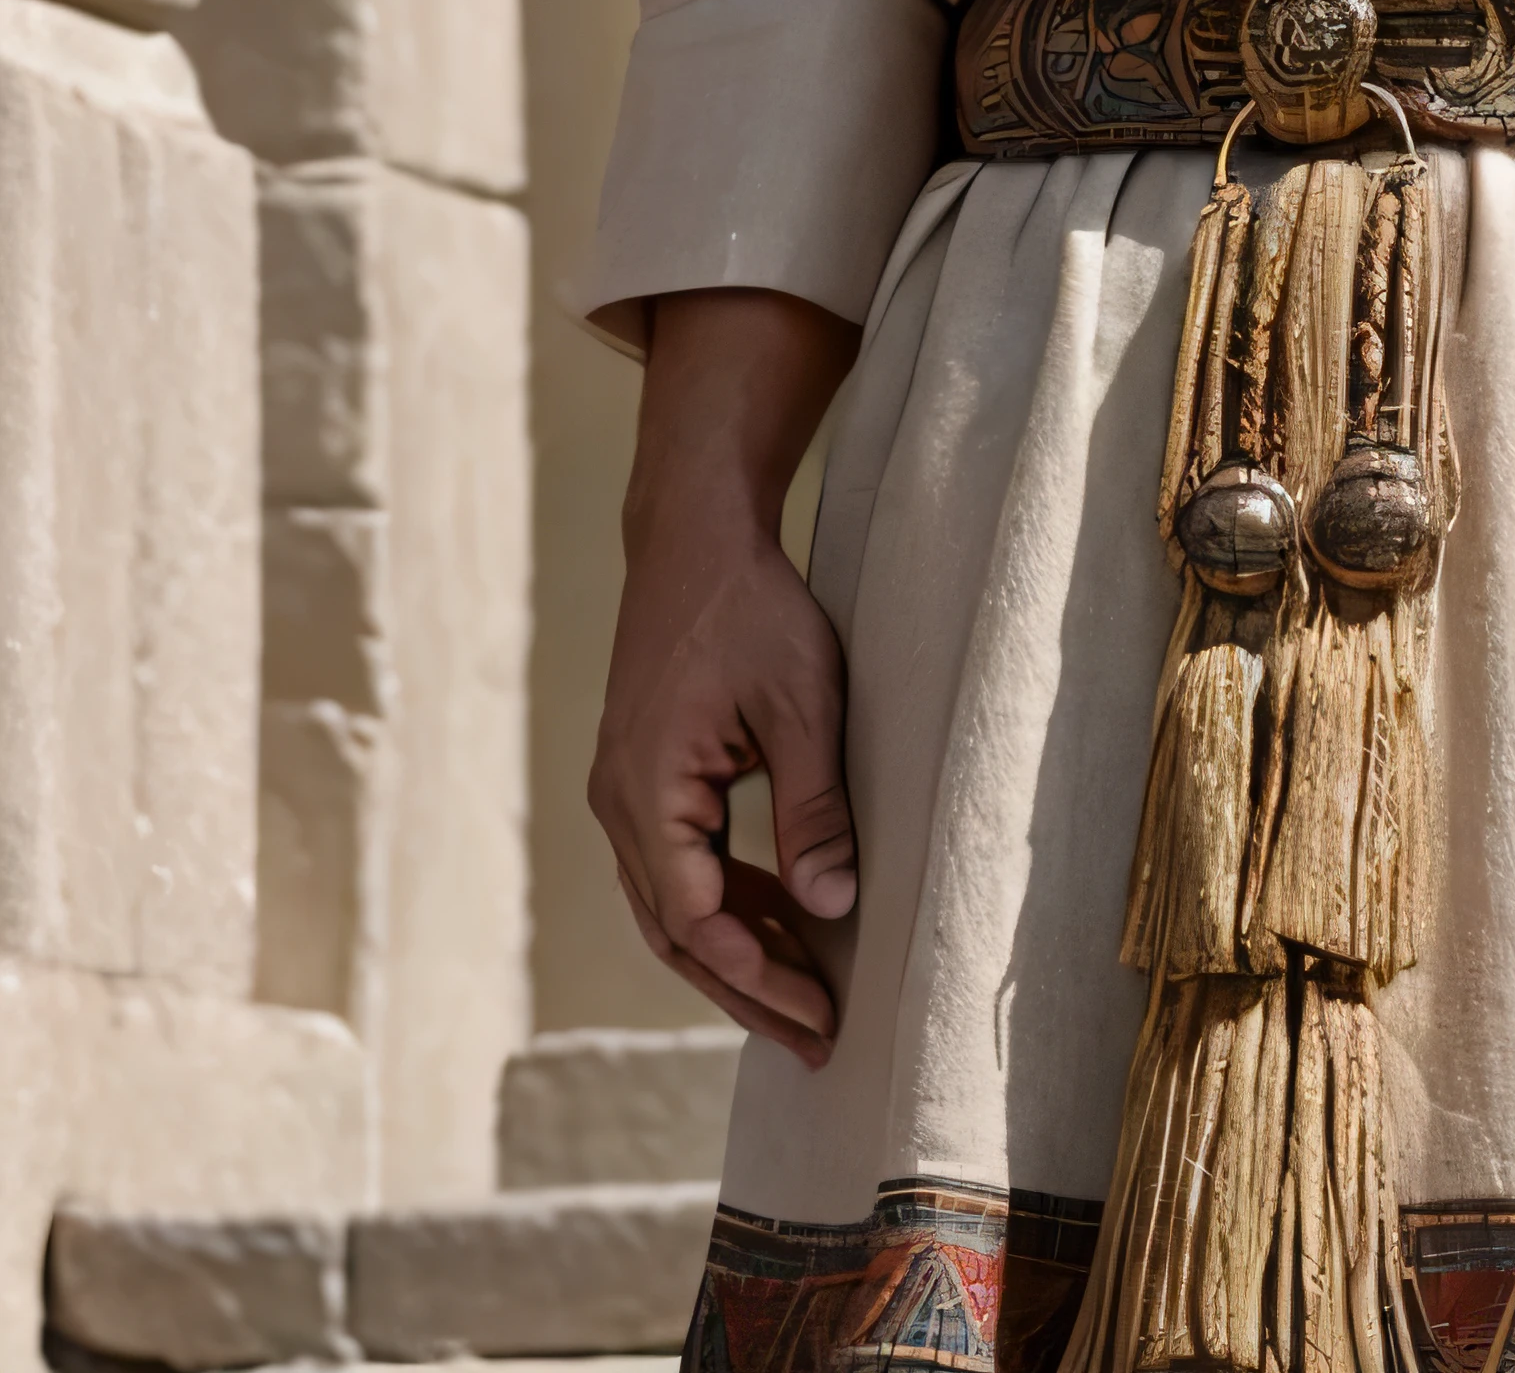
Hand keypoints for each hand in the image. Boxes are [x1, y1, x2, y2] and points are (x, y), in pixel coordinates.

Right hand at [588, 288, 859, 1062]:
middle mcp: (620, 804)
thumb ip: (813, 808)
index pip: (696, 921)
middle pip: (677, 932)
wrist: (694, 534)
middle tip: (816, 1041)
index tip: (820, 1016)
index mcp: (647, 790)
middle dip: (748, 990)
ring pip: (675, 906)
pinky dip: (729, 902)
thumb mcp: (802, 703)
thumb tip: (832, 908)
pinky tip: (783, 921)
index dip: (757, 977)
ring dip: (738, 953)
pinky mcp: (646, 777)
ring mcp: (626, 792)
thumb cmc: (750, 606)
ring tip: (808, 1000)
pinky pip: (680, 866)